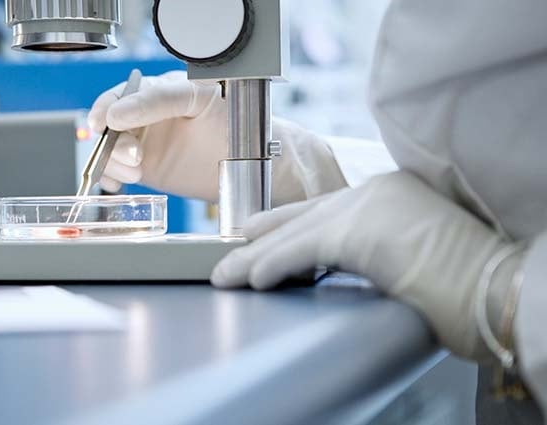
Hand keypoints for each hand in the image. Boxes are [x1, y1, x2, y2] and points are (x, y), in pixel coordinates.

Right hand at [88, 72, 347, 202]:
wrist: (252, 158)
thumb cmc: (234, 119)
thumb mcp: (197, 98)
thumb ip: (157, 100)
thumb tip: (116, 113)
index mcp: (155, 91)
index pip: (119, 96)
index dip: (104, 108)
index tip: (102, 124)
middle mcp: (145, 117)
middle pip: (108, 126)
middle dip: (112, 142)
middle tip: (133, 156)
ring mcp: (144, 143)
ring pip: (109, 150)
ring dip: (112, 163)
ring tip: (136, 172)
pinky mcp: (147, 169)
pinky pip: (117, 172)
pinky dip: (110, 178)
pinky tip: (118, 184)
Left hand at [211, 171, 520, 360]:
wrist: (497, 287)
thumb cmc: (467, 281)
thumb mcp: (412, 251)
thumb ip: (376, 245)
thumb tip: (347, 262)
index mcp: (391, 191)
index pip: (328, 205)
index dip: (292, 221)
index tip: (267, 232)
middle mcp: (375, 190)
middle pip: (304, 214)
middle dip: (265, 233)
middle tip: (235, 245)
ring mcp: (366, 206)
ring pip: (296, 233)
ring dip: (256, 258)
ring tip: (228, 275)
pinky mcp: (358, 231)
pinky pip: (300, 251)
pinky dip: (272, 266)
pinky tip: (254, 279)